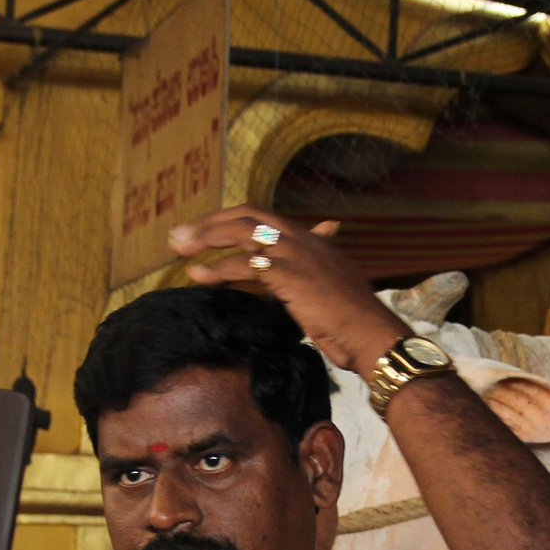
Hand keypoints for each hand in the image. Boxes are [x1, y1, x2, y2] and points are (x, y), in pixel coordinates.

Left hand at [169, 209, 404, 375]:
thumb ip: (315, 273)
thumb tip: (311, 270)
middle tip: (180, 236)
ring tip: (178, 249)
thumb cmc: (353, 321)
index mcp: (313, 240)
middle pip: (248, 215)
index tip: (206, 232)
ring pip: (242, 233)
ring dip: (205, 238)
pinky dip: (218, 270)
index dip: (231, 221)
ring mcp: (296, 253)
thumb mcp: (333, 286)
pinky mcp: (289, 273)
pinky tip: (198, 277)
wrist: (372, 334)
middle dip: (211, 222)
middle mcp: (303, 238)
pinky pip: (245, 265)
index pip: (264, 217)